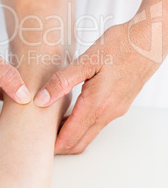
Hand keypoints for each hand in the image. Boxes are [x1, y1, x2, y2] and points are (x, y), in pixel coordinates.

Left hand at [34, 17, 162, 153]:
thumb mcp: (87, 60)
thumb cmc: (120, 46)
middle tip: (42, 141)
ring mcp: (116, 109)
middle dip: (61, 146)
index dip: (53, 145)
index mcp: (97, 104)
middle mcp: (108, 112)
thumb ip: (63, 81)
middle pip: (81, 142)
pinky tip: (72, 113)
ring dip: (72, 136)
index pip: (71, 137)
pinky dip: (83, 126)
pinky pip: (98, 123)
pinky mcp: (120, 103)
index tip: (39, 146)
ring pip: (90, 133)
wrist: (149, 41)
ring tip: (53, 126)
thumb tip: (42, 99)